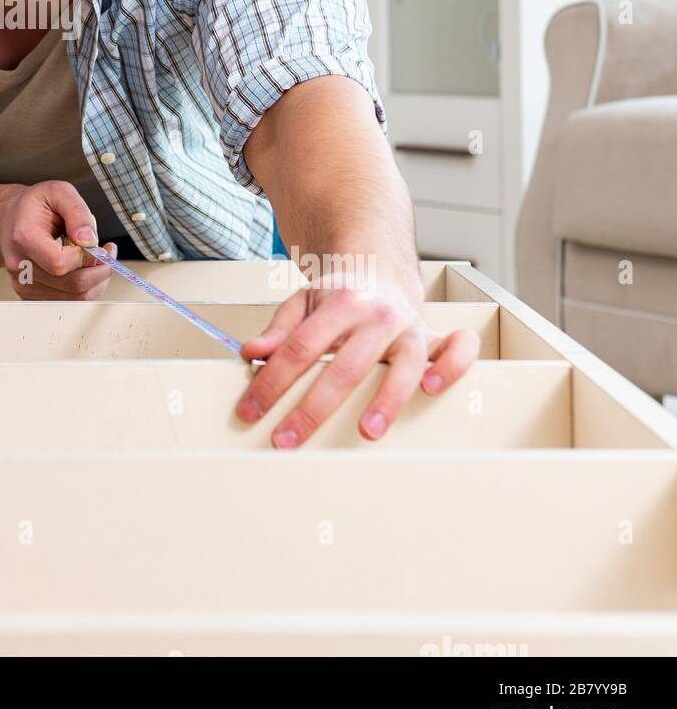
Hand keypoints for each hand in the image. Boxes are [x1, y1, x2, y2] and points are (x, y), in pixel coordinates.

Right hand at [0, 181, 116, 299]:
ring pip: (74, 298)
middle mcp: (20, 266)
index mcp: (24, 238)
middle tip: (107, 253)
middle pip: (72, 285)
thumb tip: (89, 241)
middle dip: (100, 270)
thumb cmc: (33, 207)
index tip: (98, 245)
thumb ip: (77, 211)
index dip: (87, 257)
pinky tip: (83, 269)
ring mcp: (24, 284)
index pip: (60, 263)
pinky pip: (67, 302)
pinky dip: (84, 288)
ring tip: (96, 259)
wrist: (8, 220)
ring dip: (95, 280)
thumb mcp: (58, 192)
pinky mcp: (31, 295)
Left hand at [236, 266, 480, 446]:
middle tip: (287, 440)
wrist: (377, 268)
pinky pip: (457, 351)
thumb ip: (279, 330)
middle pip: (344, 367)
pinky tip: (434, 390)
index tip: (251, 410)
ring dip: (386, 401)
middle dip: (313, 409)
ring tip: (366, 432)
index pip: (300, 347)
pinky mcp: (433, 338)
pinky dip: (452, 367)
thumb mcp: (302, 303)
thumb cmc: (337, 296)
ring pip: (402, 366)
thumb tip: (252, 353)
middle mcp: (377, 315)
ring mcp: (408, 327)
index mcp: (339, 303)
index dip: (272, 381)